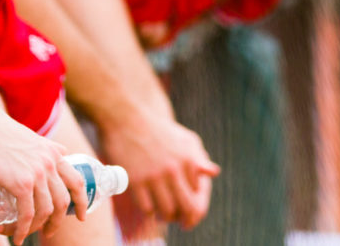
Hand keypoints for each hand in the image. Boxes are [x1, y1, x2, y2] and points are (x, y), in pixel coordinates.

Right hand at [0, 103, 87, 243]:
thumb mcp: (29, 136)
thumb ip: (45, 146)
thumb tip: (62, 150)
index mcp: (52, 152)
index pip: (76, 180)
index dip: (82, 200)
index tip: (82, 215)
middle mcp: (49, 162)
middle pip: (63, 200)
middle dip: (59, 220)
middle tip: (50, 232)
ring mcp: (37, 173)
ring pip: (46, 210)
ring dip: (39, 228)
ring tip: (26, 235)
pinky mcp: (21, 183)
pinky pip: (27, 214)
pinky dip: (23, 229)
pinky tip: (16, 237)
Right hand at [99, 103, 219, 229]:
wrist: (126, 118)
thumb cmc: (157, 130)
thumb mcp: (183, 138)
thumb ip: (199, 157)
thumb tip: (214, 173)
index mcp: (188, 160)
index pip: (197, 194)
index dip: (193, 201)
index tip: (186, 203)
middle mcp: (173, 170)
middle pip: (186, 207)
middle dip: (185, 217)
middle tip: (180, 220)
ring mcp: (153, 177)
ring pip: (167, 211)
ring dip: (166, 215)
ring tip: (163, 212)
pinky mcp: (135, 182)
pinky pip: (147, 209)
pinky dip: (149, 210)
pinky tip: (148, 203)